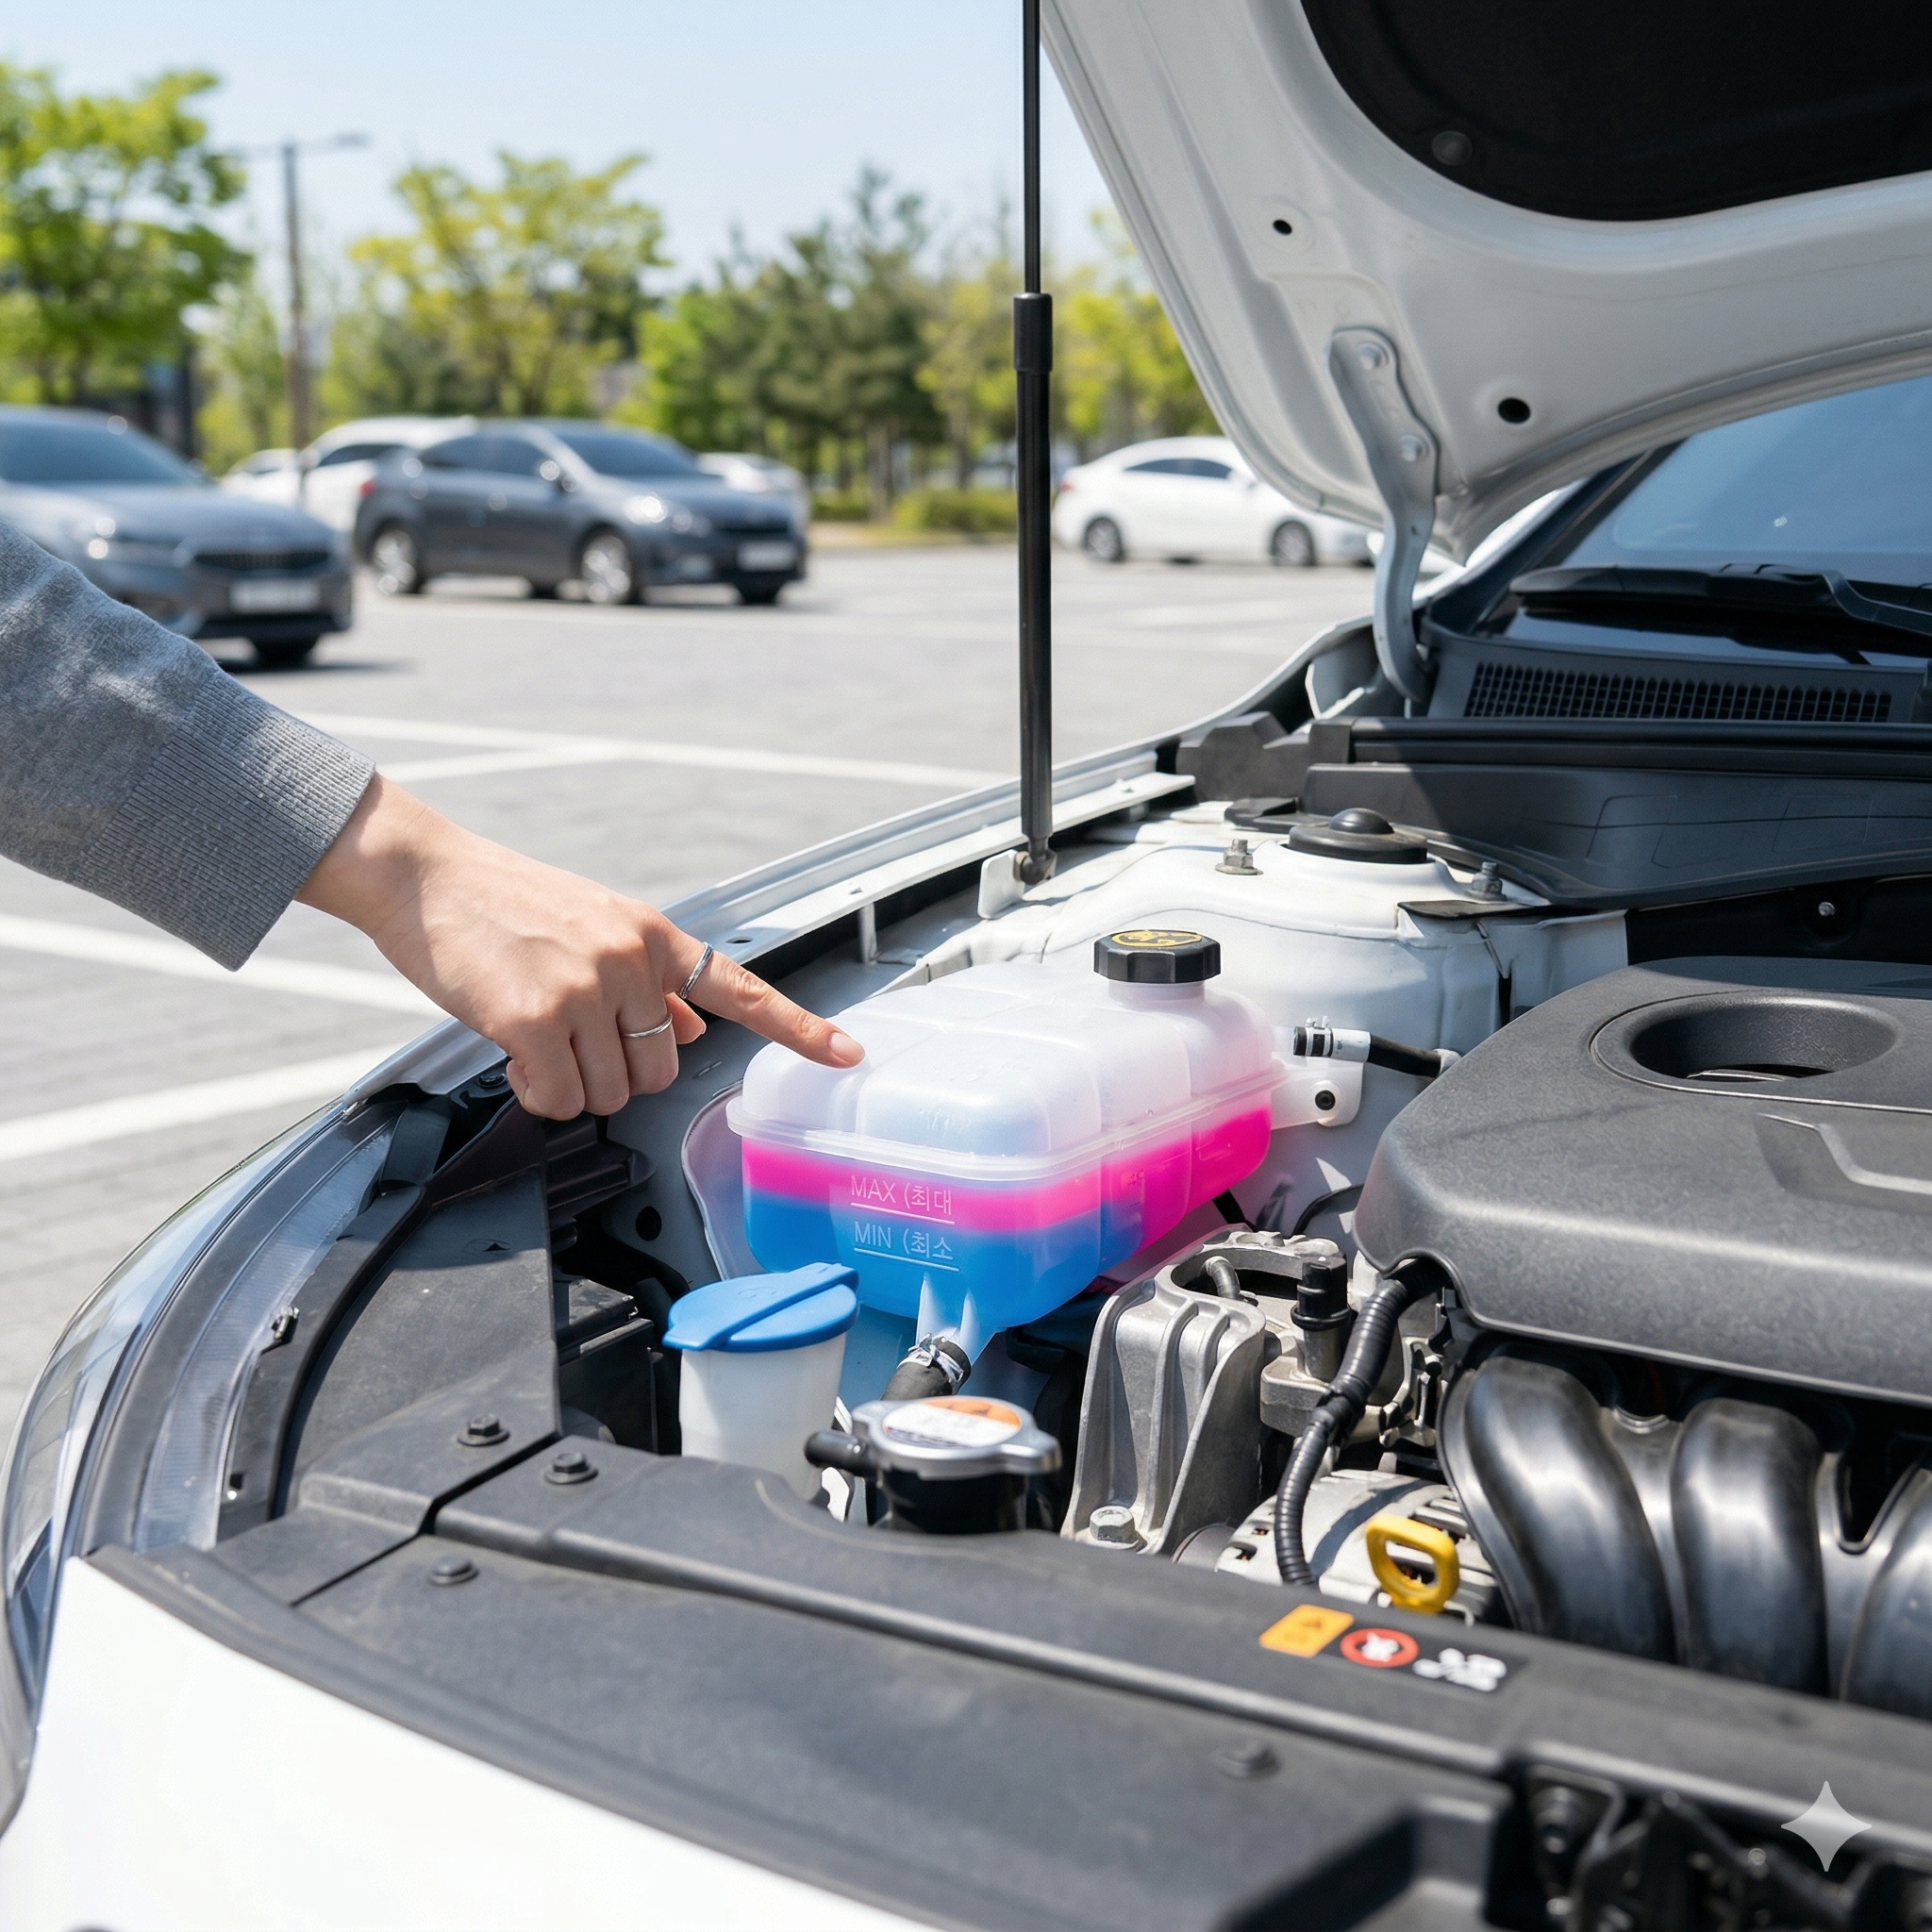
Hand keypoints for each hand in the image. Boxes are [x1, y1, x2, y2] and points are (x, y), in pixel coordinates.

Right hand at [298, 775, 862, 1118]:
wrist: (427, 875)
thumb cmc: (507, 904)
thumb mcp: (597, 927)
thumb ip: (652, 982)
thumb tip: (693, 1028)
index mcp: (654, 936)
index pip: (739, 990)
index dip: (799, 1028)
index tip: (848, 1054)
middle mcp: (631, 960)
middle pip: (660, 1072)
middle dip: (616, 1073)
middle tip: (570, 1040)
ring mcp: (586, 988)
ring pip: (610, 1093)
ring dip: (570, 1087)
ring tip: (535, 1039)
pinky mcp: (536, 1018)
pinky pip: (560, 1098)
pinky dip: (537, 1094)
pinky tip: (513, 1057)